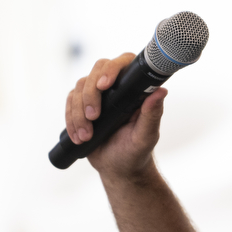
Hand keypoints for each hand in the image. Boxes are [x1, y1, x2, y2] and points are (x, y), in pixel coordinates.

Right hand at [64, 54, 167, 179]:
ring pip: (79, 88)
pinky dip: (70, 119)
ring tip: (87, 136)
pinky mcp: (82, 105)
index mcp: (135, 90)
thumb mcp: (145, 137)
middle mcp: (116, 87)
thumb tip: (161, 92)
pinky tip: (78, 136)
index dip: (111, 69)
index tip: (105, 85)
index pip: (123, 63)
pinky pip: (69, 102)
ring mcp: (98, 95)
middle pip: (95, 71)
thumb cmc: (136, 152)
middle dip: (90, 95)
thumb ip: (152, 115)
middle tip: (94, 117)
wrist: (117, 169)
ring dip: (78, 112)